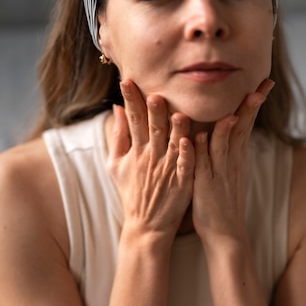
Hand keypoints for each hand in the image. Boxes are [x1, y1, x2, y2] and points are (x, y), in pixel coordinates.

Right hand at [107, 80, 194, 238]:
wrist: (146, 224)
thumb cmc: (132, 191)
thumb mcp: (115, 164)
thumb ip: (118, 136)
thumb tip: (117, 109)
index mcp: (137, 151)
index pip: (132, 121)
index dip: (130, 101)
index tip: (126, 81)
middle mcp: (151, 157)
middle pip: (153, 129)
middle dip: (152, 112)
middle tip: (154, 94)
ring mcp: (167, 170)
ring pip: (173, 145)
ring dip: (176, 130)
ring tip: (179, 113)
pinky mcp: (182, 182)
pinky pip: (185, 166)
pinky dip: (187, 155)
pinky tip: (190, 141)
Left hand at [192, 79, 275, 244]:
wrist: (224, 233)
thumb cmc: (220, 202)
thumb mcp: (225, 172)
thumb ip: (224, 150)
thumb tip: (224, 129)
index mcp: (236, 157)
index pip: (246, 124)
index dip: (253, 104)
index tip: (264, 82)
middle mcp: (231, 162)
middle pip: (242, 128)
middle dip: (252, 105)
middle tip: (263, 84)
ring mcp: (220, 172)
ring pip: (225, 143)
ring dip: (229, 122)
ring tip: (238, 104)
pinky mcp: (206, 185)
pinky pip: (204, 164)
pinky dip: (203, 149)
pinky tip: (201, 135)